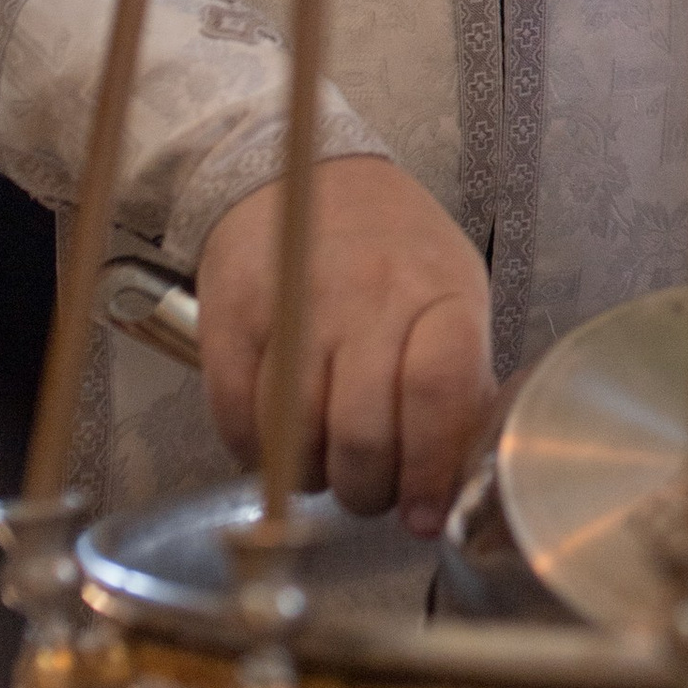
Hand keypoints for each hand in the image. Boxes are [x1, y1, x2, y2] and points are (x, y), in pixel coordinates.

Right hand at [195, 155, 493, 536]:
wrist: (301, 174)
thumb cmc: (391, 247)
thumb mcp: (451, 291)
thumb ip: (458, 379)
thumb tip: (456, 479)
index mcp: (437, 292)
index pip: (439, 392)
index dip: (432, 468)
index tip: (428, 513)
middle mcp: (366, 298)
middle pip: (364, 432)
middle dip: (370, 491)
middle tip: (374, 494)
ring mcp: (294, 308)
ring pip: (298, 438)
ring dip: (314, 478)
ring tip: (329, 469)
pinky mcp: (230, 321)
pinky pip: (238, 421)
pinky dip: (259, 456)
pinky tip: (282, 444)